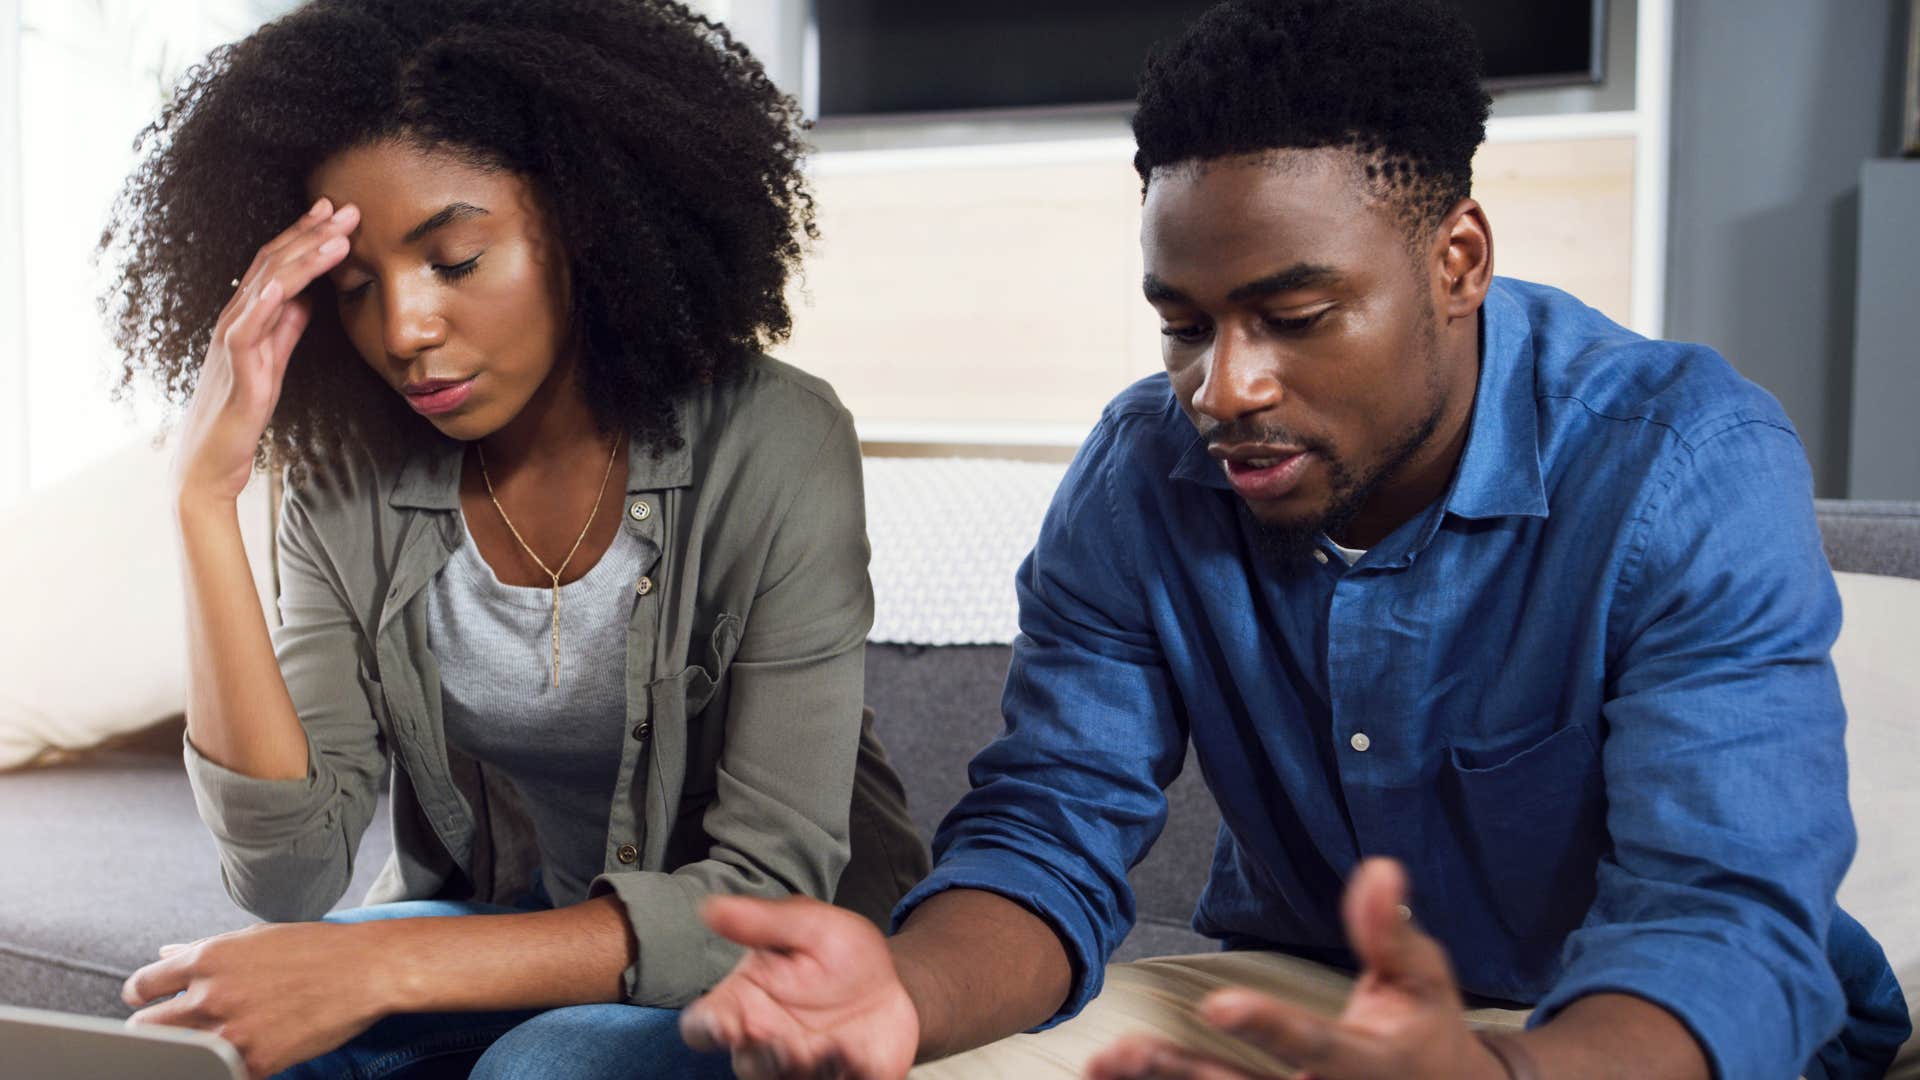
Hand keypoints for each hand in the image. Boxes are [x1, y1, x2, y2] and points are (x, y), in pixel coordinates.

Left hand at [122, 920, 393, 1079]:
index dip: (139, 997)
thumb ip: (203, 948)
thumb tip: (166, 953)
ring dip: (185, 1052)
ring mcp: (230, 1033)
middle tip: (171, 1030)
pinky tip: (238, 1057)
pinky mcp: (255, 1062)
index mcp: (207, 961)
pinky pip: (219, 1075)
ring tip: (206, 1044)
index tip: (146, 1002)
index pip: (142, 986)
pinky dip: (224, 1069)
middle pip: (145, 1029)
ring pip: (176, 1056)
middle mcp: (210, 997)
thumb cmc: (314, 949)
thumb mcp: (254, 939)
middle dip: (152, 1030)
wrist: (365, 970)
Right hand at [172, 197, 357, 505]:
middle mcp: (234, 318)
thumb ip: (287, 328)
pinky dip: (268, 301)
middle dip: (311, 233)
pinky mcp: (236, 368)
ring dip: (302, 257)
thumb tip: (308, 298)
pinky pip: (249, 328)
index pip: (277, 264)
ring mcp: (232, 340)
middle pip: (273, 264)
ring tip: (337, 236)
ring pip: (266, 286)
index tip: (337, 212)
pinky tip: (289, 283)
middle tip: (348, 208)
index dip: (306, 235)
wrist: (212, 461)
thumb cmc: (240, 412)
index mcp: (246, 316)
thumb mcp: (273, 360)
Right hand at [684, 895, 920, 1079]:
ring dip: (805, 1071)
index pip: (704, 1027)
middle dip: (766, 1059)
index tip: (723, 1024)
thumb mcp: (809, 925)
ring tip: (831, 1046)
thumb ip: (762, 921)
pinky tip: (861, 1055)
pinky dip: (848, 1075)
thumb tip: (709, 907)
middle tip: (789, 1044)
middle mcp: (765, 1043)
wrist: (893, 982)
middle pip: (748, 1066)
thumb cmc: (838, 953)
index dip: (707, 1030)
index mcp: (744, 1005)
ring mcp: (802, 1068)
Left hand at [1085, 859, 1507, 1079]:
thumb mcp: (1424, 981)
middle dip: (1184, 1074)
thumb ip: (1391, 933)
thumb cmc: (1425, 1033)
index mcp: (1367, 1064)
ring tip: (1103, 1064)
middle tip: (1125, 1050)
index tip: (1218, 1004)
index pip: (1315, 1044)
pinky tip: (1113, 1077)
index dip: (1268, 1025)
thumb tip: (1378, 866)